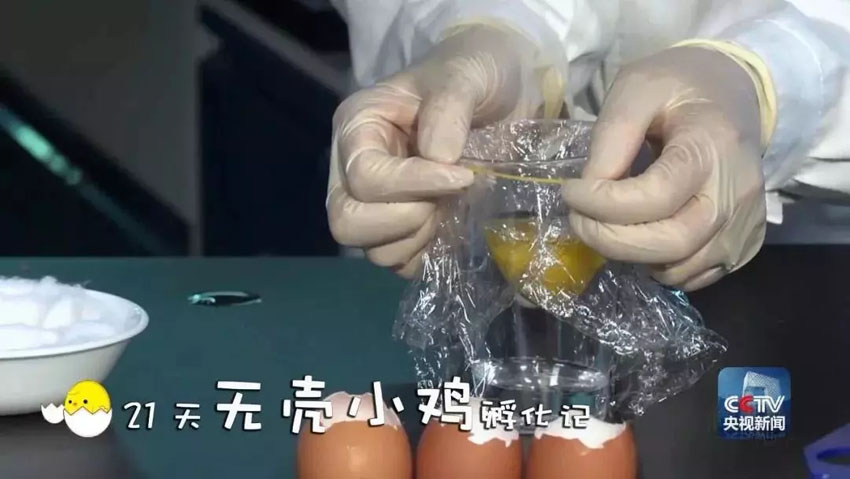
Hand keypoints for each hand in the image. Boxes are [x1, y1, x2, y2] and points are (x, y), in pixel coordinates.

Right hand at [327, 25, 544, 276]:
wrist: (504, 91)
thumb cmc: (476, 73)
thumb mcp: (466, 73)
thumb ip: (449, 107)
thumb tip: (438, 158)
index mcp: (358, 126)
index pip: (363, 177)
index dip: (412, 184)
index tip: (463, 174)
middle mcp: (353, 170)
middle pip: (347, 223)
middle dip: (404, 220)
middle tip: (445, 199)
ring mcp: (375, 205)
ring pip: (374, 251)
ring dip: (419, 237)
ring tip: (450, 207)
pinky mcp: (401, 229)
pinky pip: (400, 263)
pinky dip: (426, 254)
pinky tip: (450, 225)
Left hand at [562, 47, 766, 290]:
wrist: (735, 93)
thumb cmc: (680, 86)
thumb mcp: (637, 88)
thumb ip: (612, 136)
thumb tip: (590, 188)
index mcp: (712, 146)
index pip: (655, 197)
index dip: (602, 204)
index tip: (570, 191)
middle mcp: (737, 192)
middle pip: (672, 242)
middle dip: (611, 240)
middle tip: (579, 220)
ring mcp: (745, 223)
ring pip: (682, 267)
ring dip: (631, 256)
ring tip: (606, 227)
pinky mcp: (744, 243)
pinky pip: (695, 275)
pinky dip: (659, 266)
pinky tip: (640, 237)